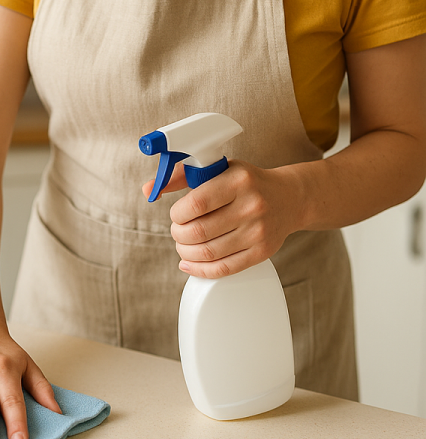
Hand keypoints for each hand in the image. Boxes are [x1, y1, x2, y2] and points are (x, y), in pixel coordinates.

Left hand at [142, 160, 302, 277]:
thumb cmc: (246, 182)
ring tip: (184, 244)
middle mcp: (251, 206)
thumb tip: (148, 189)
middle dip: (178, 235)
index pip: (195, 204)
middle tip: (178, 231)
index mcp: (238, 181)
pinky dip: (200, 270)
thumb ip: (180, 176)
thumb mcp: (217, 169)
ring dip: (185, 252)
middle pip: (198, 232)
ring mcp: (258, 232)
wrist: (290, 198)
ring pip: (208, 253)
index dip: (177, 215)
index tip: (177, 215)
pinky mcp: (262, 252)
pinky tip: (190, 263)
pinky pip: (224, 268)